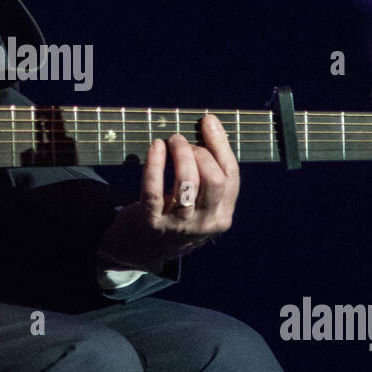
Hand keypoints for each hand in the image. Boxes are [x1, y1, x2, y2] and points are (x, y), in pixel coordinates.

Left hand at [97, 115, 239, 270]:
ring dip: (180, 154)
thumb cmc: (174, 215)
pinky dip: (154, 165)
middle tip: (183, 141)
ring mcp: (179, 224)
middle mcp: (204, 223)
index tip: (208, 121)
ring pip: (188, 183)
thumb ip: (208, 175)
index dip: (220, 145)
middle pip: (214, 179)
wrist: (141, 250)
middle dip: (200, 152)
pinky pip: (155, 190)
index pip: (230, 176)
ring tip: (172, 140)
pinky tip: (154, 147)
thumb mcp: (200, 203)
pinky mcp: (152, 222)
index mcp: (222, 215)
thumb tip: (210, 126)